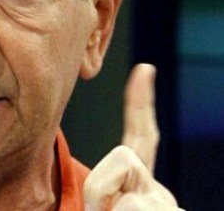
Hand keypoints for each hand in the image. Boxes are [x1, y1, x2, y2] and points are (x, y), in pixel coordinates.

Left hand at [84, 64, 179, 209]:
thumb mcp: (99, 202)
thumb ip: (101, 184)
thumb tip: (107, 168)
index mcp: (140, 184)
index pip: (141, 137)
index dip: (141, 101)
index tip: (144, 69)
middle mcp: (158, 191)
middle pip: (124, 156)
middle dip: (100, 184)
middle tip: (101, 210)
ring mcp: (164, 202)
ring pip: (120, 184)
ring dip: (103, 205)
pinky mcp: (165, 210)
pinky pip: (130, 206)